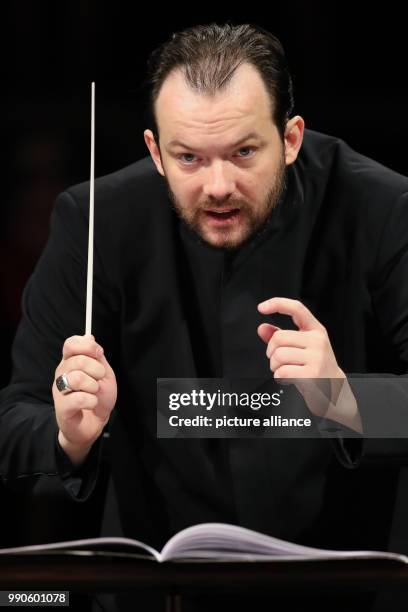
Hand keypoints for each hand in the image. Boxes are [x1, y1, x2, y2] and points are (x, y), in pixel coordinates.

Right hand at [52, 334, 116, 464]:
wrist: (94, 424)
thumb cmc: (98, 397)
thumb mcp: (104, 374)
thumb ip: (97, 357)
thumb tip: (89, 336)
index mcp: (71, 362)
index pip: (70, 344)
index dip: (87, 345)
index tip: (99, 354)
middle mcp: (62, 374)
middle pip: (76, 360)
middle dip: (96, 369)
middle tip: (99, 379)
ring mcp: (60, 391)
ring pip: (76, 378)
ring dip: (93, 386)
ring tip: (94, 392)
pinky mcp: (62, 408)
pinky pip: (78, 398)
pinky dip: (91, 400)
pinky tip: (92, 403)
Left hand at [257, 297, 360, 431]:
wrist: (333, 389)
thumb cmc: (315, 366)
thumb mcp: (301, 347)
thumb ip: (281, 336)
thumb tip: (262, 328)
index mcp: (315, 330)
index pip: (297, 309)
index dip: (278, 304)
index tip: (262, 307)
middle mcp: (318, 340)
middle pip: (278, 338)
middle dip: (271, 351)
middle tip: (278, 360)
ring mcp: (317, 357)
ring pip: (278, 356)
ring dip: (275, 366)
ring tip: (285, 370)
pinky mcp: (313, 374)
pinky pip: (282, 372)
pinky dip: (279, 377)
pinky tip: (289, 378)